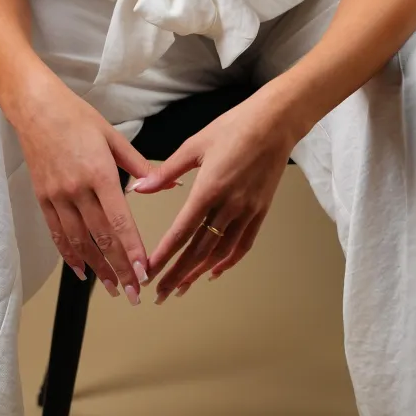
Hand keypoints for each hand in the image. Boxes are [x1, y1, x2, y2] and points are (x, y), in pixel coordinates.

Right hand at [15, 80, 151, 300]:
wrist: (35, 107)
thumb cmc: (77, 117)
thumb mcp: (114, 137)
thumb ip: (140, 166)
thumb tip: (167, 183)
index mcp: (99, 173)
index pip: (120, 222)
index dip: (133, 251)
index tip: (145, 273)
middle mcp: (77, 189)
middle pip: (101, 239)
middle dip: (120, 269)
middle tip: (134, 293)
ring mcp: (57, 196)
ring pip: (79, 242)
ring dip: (97, 269)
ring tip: (112, 288)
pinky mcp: (43, 198)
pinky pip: (57, 234)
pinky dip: (69, 255)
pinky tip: (81, 271)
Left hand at [128, 91, 294, 301]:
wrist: (275, 123)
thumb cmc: (234, 127)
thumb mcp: (194, 145)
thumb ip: (166, 171)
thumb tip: (140, 187)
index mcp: (209, 188)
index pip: (182, 230)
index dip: (165, 255)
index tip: (150, 272)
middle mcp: (229, 204)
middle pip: (199, 248)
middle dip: (178, 273)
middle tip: (160, 293)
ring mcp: (247, 210)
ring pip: (220, 251)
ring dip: (199, 272)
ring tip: (182, 287)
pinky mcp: (260, 210)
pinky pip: (243, 243)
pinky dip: (228, 260)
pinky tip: (214, 271)